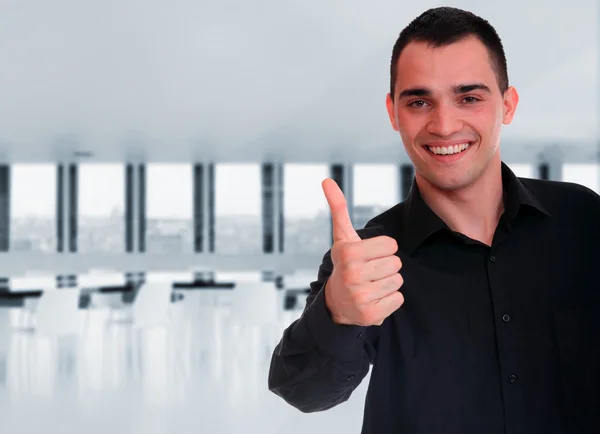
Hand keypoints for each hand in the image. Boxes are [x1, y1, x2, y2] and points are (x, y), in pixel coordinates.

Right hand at [321, 178, 404, 326]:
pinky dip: (389, 300)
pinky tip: (374, 299)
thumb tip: (327, 180)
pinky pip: (399, 299)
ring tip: (370, 284)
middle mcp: (352, 275)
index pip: (390, 245)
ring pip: (398, 281)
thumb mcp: (342, 238)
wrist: (336, 303)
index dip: (382, 249)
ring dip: (388, 283)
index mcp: (348, 253)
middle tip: (369, 272)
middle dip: (386, 266)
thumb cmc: (345, 264)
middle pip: (396, 263)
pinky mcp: (371, 315)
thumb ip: (338, 208)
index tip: (368, 256)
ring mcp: (361, 297)